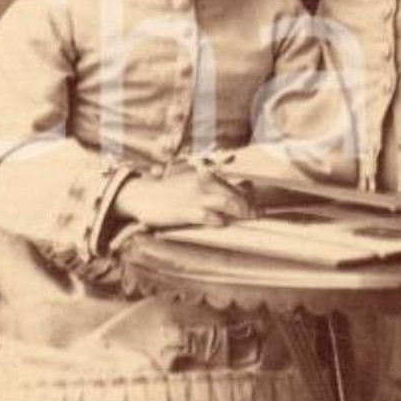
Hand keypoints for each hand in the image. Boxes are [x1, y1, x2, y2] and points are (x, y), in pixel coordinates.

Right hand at [114, 165, 251, 229]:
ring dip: (239, 210)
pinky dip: (216, 219)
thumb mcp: (193, 184)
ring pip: (224, 202)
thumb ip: (216, 187)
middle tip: (258, 215)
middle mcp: (202, 184)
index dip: (248, 196)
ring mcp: (194, 198)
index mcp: (204, 178)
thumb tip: (246, 187)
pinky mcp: (184, 211)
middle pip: (232, 194)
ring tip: (249, 218)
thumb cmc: (171, 192)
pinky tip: (222, 223)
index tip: (257, 206)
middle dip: (247, 205)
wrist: (143, 195)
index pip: (233, 185)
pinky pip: (205, 215)